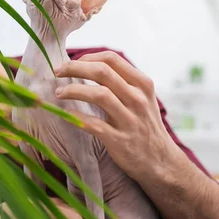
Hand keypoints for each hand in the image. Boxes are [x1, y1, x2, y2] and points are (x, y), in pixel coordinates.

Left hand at [54, 51, 179, 180]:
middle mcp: (138, 99)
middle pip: (102, 72)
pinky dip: (77, 117)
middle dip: (75, 68)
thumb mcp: (142, 98)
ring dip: (73, 90)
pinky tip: (66, 114)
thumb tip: (87, 65)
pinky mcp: (120, 141)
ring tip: (58, 93)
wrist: (160, 161)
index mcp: (142, 84)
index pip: (111, 59)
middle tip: (57, 71)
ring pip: (99, 94)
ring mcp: (130, 120)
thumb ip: (121, 82)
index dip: (87, 57)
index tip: (72, 62)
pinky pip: (94, 124)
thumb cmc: (144, 124)